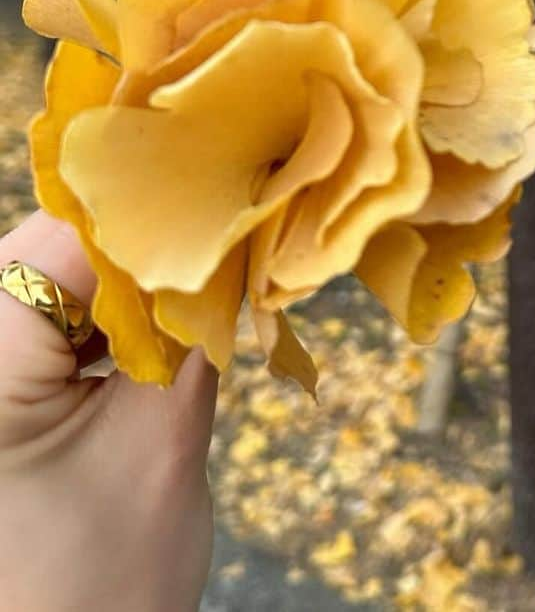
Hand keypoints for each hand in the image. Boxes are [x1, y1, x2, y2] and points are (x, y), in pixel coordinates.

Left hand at [0, 211, 217, 611]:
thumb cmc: (99, 586)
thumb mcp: (165, 444)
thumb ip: (199, 329)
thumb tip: (241, 235)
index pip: (67, 241)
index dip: (156, 223)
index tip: (232, 217)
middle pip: (51, 245)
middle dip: (142, 243)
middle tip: (221, 251)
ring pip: (45, 270)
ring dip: (122, 276)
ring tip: (188, 298)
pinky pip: (36, 310)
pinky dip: (95, 311)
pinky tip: (143, 335)